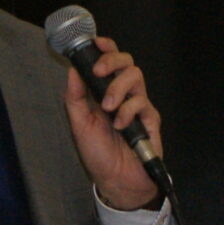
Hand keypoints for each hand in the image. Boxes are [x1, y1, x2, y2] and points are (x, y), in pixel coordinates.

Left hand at [64, 37, 159, 210]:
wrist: (116, 181)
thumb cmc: (98, 154)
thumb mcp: (79, 124)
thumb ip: (75, 97)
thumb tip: (73, 69)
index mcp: (105, 92)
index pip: (109, 62)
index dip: (106, 48)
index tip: (96, 43)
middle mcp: (123, 94)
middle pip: (126, 61)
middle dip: (112, 60)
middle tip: (100, 71)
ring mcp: (138, 105)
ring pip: (136, 76)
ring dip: (119, 88)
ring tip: (109, 108)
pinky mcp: (150, 118)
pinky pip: (142, 102)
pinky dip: (128, 111)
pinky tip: (120, 126)